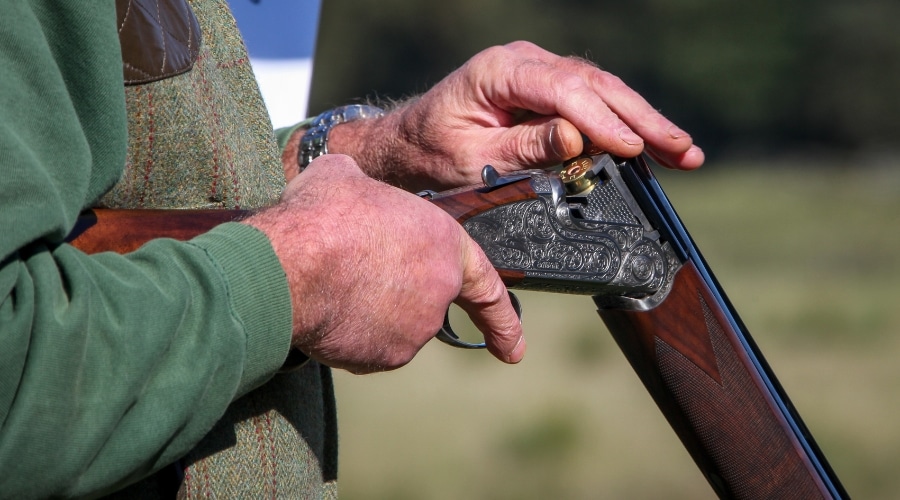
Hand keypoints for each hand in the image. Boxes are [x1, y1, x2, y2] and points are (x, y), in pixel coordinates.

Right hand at [246, 155, 524, 373]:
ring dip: (369, 309)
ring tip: (331, 280)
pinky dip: (349, 333)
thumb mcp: (347, 177)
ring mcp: (412, 331)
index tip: (514, 351)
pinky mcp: (380, 357)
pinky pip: (366, 347)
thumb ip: (367, 189)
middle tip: (353, 271)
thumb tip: (349, 183)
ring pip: (393, 324)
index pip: (487, 287)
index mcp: (445, 246)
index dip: (503, 321)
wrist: (291, 265)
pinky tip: (324, 306)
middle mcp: (438, 293)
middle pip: (423, 298)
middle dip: (394, 292)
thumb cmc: (324, 216)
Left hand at [328, 41, 703, 191]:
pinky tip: (653, 147)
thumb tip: (577, 140)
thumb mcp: (469, 160)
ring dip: (644, 122)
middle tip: (682, 150)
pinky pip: (593, 104)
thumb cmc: (430, 154)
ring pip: (602, 91)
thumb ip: (523, 150)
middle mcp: (524, 64)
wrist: (409, 145)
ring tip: (683, 152)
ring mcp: (538, 74)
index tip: (632, 149)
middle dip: (642, 120)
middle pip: (594, 84)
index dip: (601, 120)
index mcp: (499, 72)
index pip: (563, 90)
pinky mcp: (547, 92)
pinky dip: (624, 126)